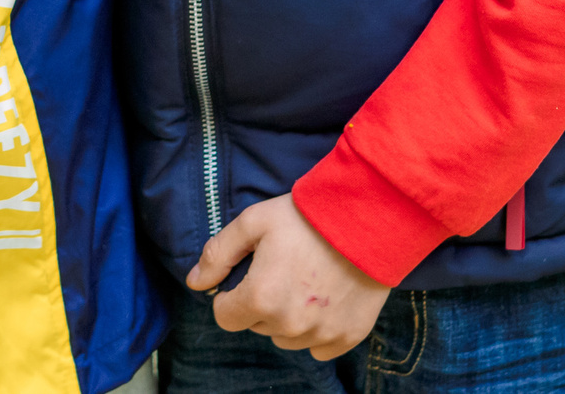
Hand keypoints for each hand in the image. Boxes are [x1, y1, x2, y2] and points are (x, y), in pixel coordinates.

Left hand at [186, 193, 388, 360]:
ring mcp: (320, 334)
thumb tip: (195, 282)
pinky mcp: (348, 337)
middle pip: (257, 325)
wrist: (369, 219)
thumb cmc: (307, 217)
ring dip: (288, 317)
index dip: (231, 295)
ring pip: (286, 337)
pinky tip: (326, 297)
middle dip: (261, 302)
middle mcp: (289, 324)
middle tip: (282, 270)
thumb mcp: (253, 222)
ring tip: (306, 282)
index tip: (247, 276)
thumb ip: (218, 254)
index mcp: (261, 297)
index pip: (225, 317)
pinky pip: (319, 346)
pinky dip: (318, 328)